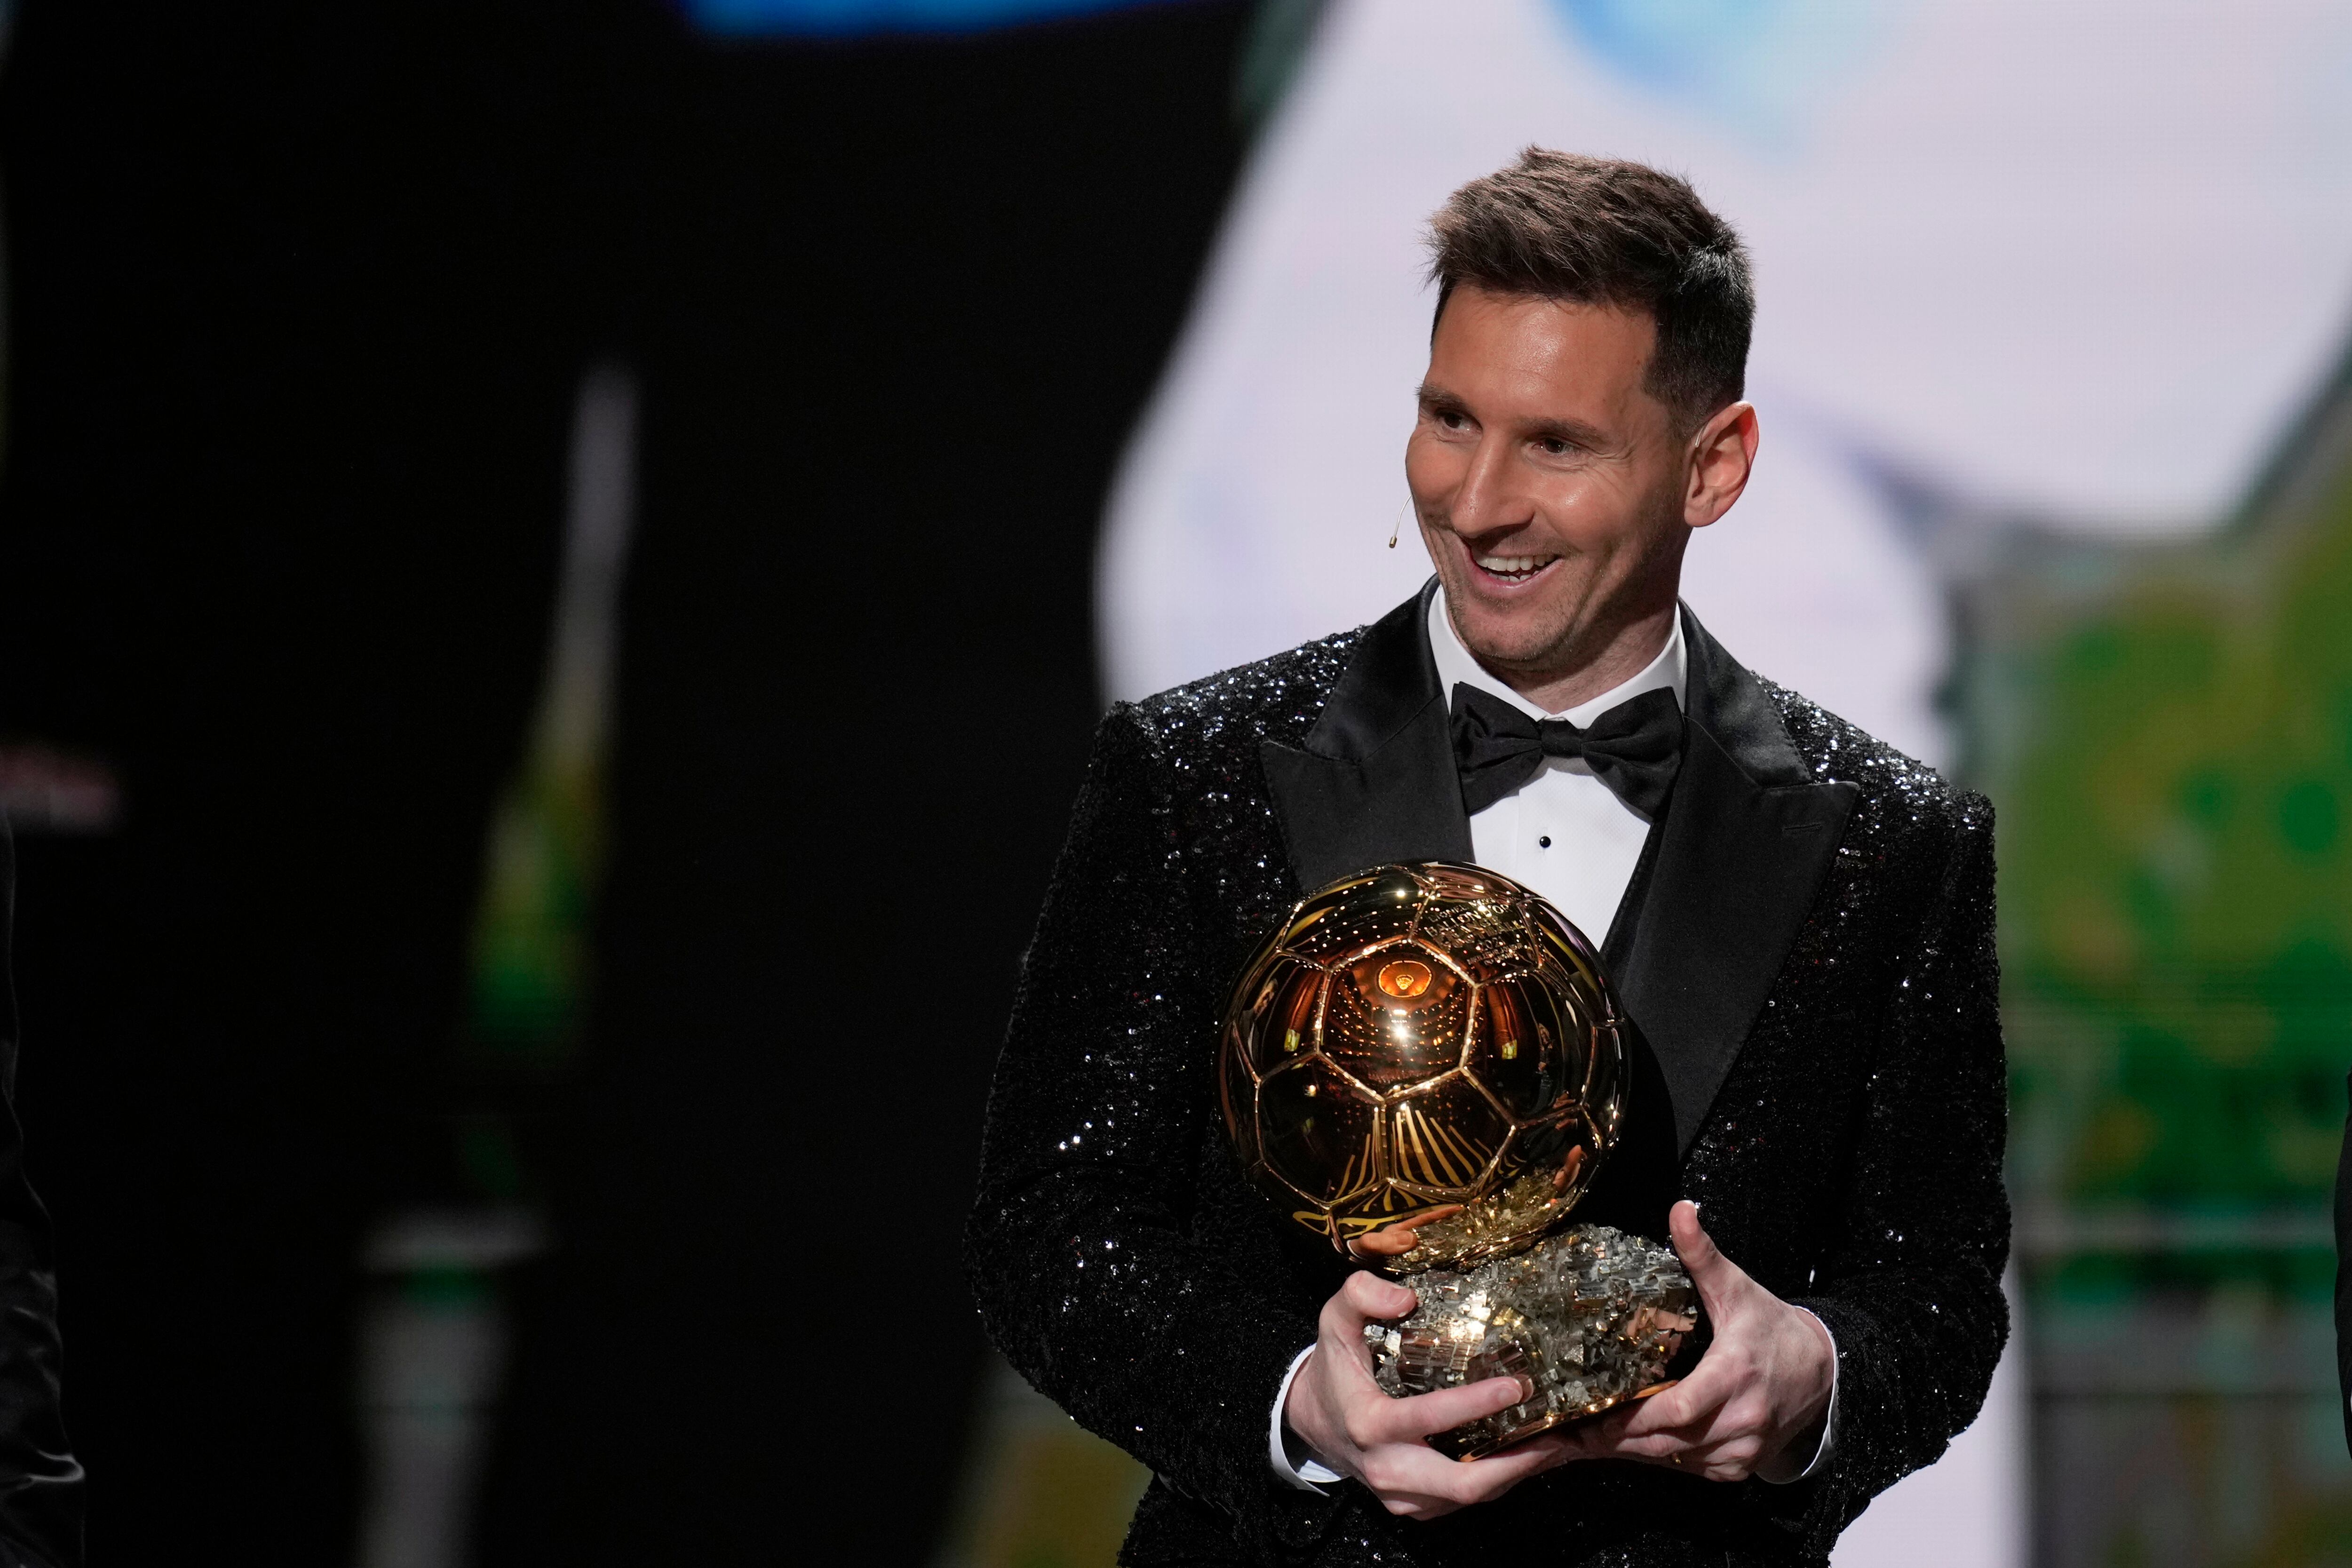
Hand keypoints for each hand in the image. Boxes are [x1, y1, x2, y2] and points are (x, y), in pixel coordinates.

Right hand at [1283, 1271, 1570, 1517]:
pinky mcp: (1412, 1507)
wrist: (1314, 1421)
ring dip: (1514, 1475)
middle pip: (1460, 1482)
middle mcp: (1385, 1467)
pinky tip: (1521, 1456)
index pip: (1428, 1419)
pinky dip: (1496, 1483)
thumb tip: (1407, 1298)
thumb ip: (1363, 1294)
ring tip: (1552, 1445)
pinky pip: (1460, 1502)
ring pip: (1467, 1497)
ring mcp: (1399, 1494)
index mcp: (1369, 1423)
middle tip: (1554, 1434)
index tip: (1515, 1386)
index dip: (1475, 1405)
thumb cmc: (1334, 1367)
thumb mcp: (1334, 1319)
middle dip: (1514, 1463)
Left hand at [1558, 1200, 1833, 1481]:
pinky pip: (1690, 1468)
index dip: (1635, 1418)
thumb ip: (1702, 1253)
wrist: (1821, 1372)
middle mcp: (1741, 1419)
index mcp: (1734, 1375)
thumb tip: (1681, 1209)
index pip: (1681, 1408)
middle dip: (1618, 1439)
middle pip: (1669, 1441)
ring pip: (1676, 1459)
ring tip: (1586, 1439)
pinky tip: (1628, 1444)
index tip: (1594, 1417)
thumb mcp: (1735, 1288)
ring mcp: (1742, 1448)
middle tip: (1571, 1433)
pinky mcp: (1740, 1465)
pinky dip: (1659, 1458)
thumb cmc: (1770, 1328)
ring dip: (1632, 1451)